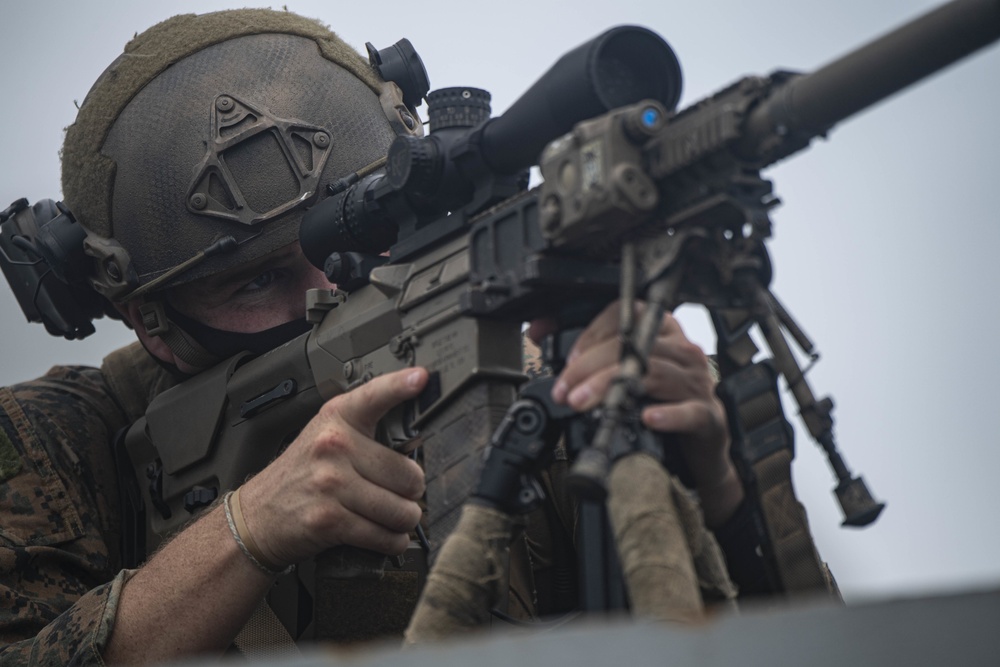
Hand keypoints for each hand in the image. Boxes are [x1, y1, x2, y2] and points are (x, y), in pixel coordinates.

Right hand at [238, 368, 427, 567]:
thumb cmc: (299, 476)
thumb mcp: (324, 437)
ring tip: (391, 515)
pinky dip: (392, 541)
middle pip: (410, 475)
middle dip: (412, 492)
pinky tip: (385, 534)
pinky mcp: (330, 520)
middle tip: (398, 493)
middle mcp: (334, 446)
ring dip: (404, 521)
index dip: (400, 386)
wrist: (256, 516)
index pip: (374, 396)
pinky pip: (384, 536)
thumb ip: (366, 432)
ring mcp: (331, 483)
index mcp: (337, 419)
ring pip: (402, 510)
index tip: (421, 377)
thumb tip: (419, 442)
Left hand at [532, 302, 741, 523]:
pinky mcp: (708, 415)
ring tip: (583, 403)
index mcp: (663, 333)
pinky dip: (667, 414)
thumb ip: (585, 352)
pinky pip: (689, 411)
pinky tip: (646, 419)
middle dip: (591, 366)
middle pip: (636, 345)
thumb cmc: (659, 402)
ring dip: (613, 388)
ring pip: (655, 373)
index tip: (567, 359)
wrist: (699, 446)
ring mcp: (698, 382)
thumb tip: (539, 332)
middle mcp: (683, 351)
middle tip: (565, 390)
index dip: (592, 332)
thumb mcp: (624, 371)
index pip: (628, 314)